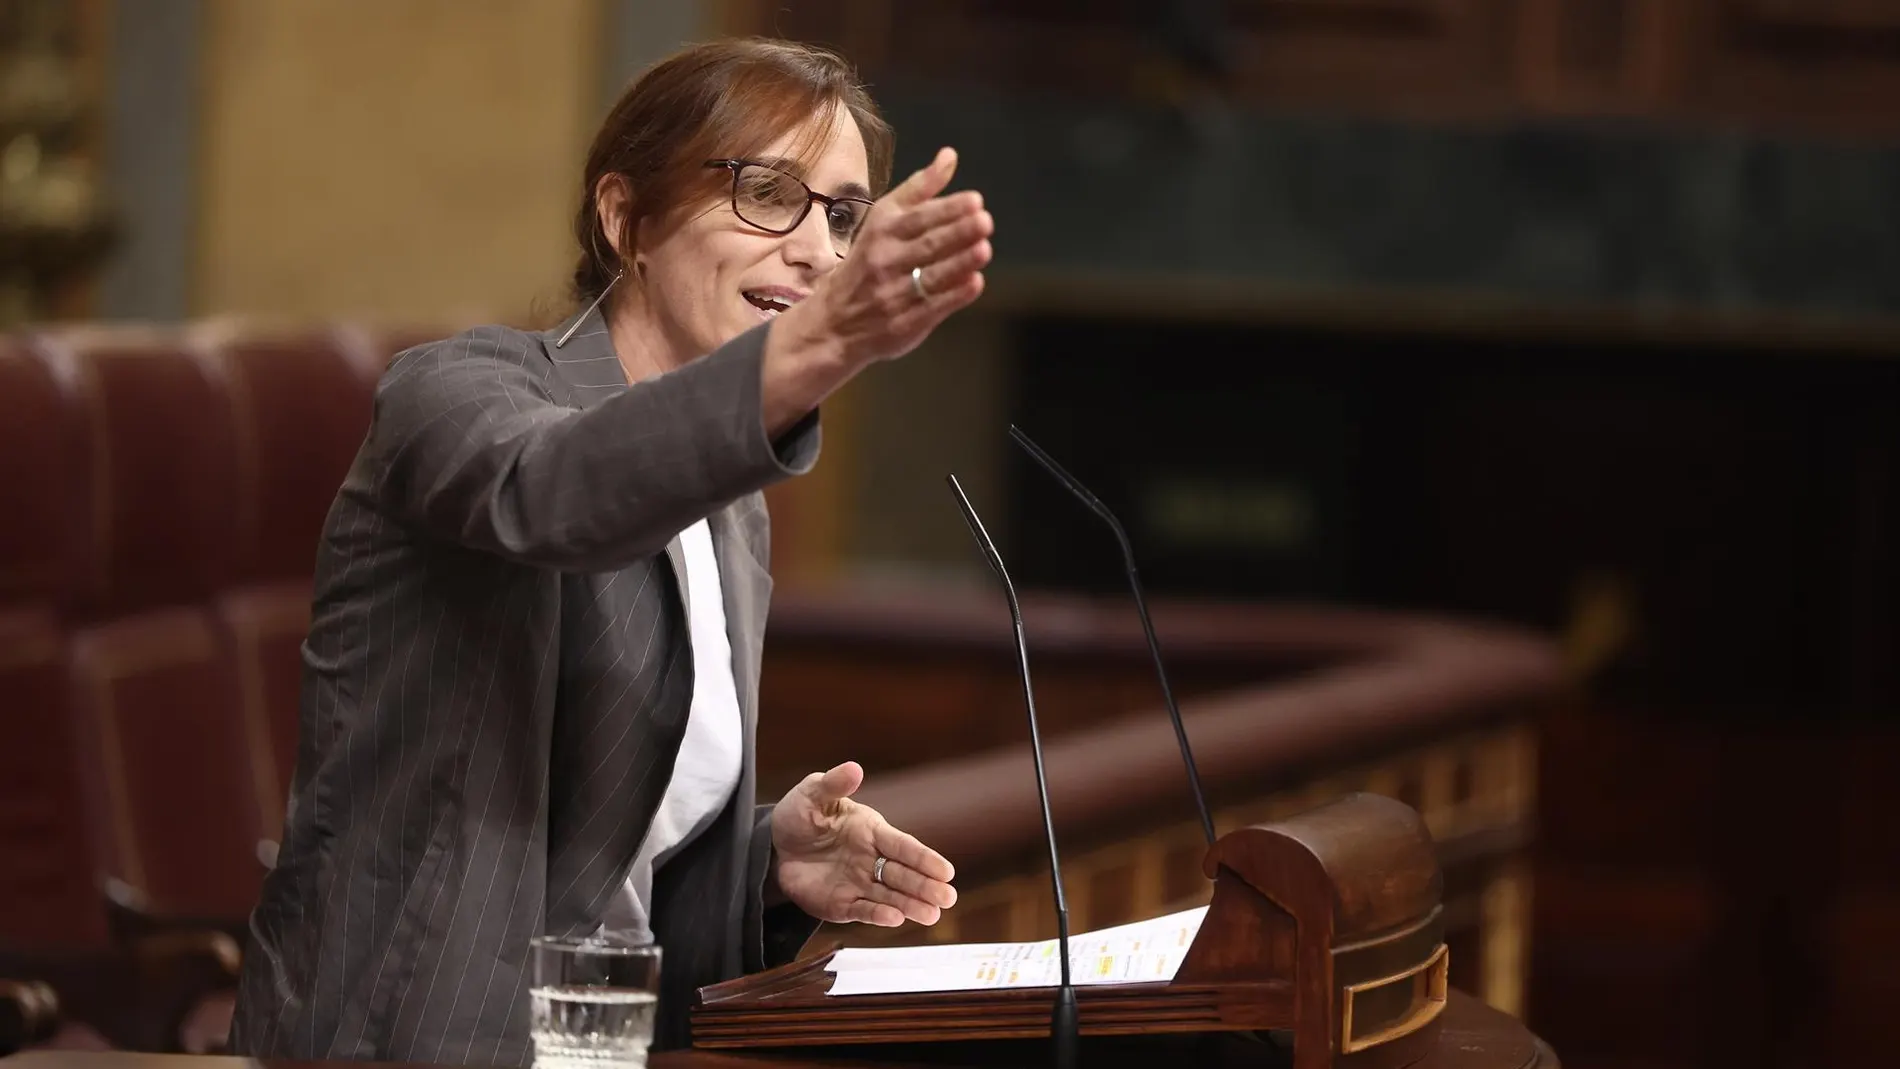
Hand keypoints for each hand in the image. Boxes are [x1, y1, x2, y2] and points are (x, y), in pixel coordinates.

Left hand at [770, 761, 957, 927]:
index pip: (903, 846)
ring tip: (932, 916)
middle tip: (948, 898)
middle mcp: (871, 860)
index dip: (924, 858)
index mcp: (871, 831)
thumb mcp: (812, 794)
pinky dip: (878, 915)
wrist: (773, 846)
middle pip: (903, 875)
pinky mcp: (842, 904)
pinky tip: (896, 919)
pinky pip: (863, 911)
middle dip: (926, 886)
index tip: (946, 871)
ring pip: (890, 896)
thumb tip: (854, 768)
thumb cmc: (799, 815)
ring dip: (911, 906)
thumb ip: (833, 784)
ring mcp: (858, 884)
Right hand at [779, 147, 992, 370]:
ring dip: (959, 263)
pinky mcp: (904, 323)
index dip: (947, 209)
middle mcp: (886, 260)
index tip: (975, 200)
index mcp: (883, 231)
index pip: (918, 218)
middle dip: (957, 233)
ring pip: (931, 276)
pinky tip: (975, 282)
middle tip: (985, 221)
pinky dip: (954, 295)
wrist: (833, 321)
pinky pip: (932, 307)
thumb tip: (950, 155)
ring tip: (984, 249)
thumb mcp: (884, 219)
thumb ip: (920, 189)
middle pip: (926, 245)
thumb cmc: (869, 260)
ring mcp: (894, 294)